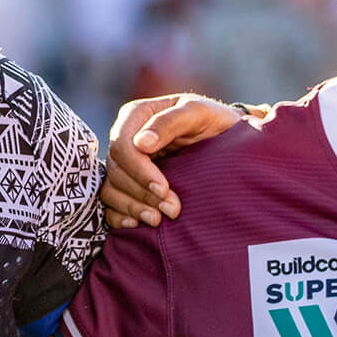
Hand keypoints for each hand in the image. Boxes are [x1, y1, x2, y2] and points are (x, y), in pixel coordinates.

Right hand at [103, 95, 251, 229]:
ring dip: (132, 208)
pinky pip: (111, 204)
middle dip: (142, 194)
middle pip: (116, 171)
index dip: (139, 170)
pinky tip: (137, 224)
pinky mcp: (127, 184)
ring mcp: (124, 164)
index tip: (163, 188)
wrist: (225, 139)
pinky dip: (119, 217)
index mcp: (136, 116)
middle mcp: (125, 139)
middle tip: (172, 209)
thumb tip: (141, 143)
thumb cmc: (213, 121)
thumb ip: (170, 122)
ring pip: (111, 189)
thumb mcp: (198, 112)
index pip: (122, 145)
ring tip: (157, 219)